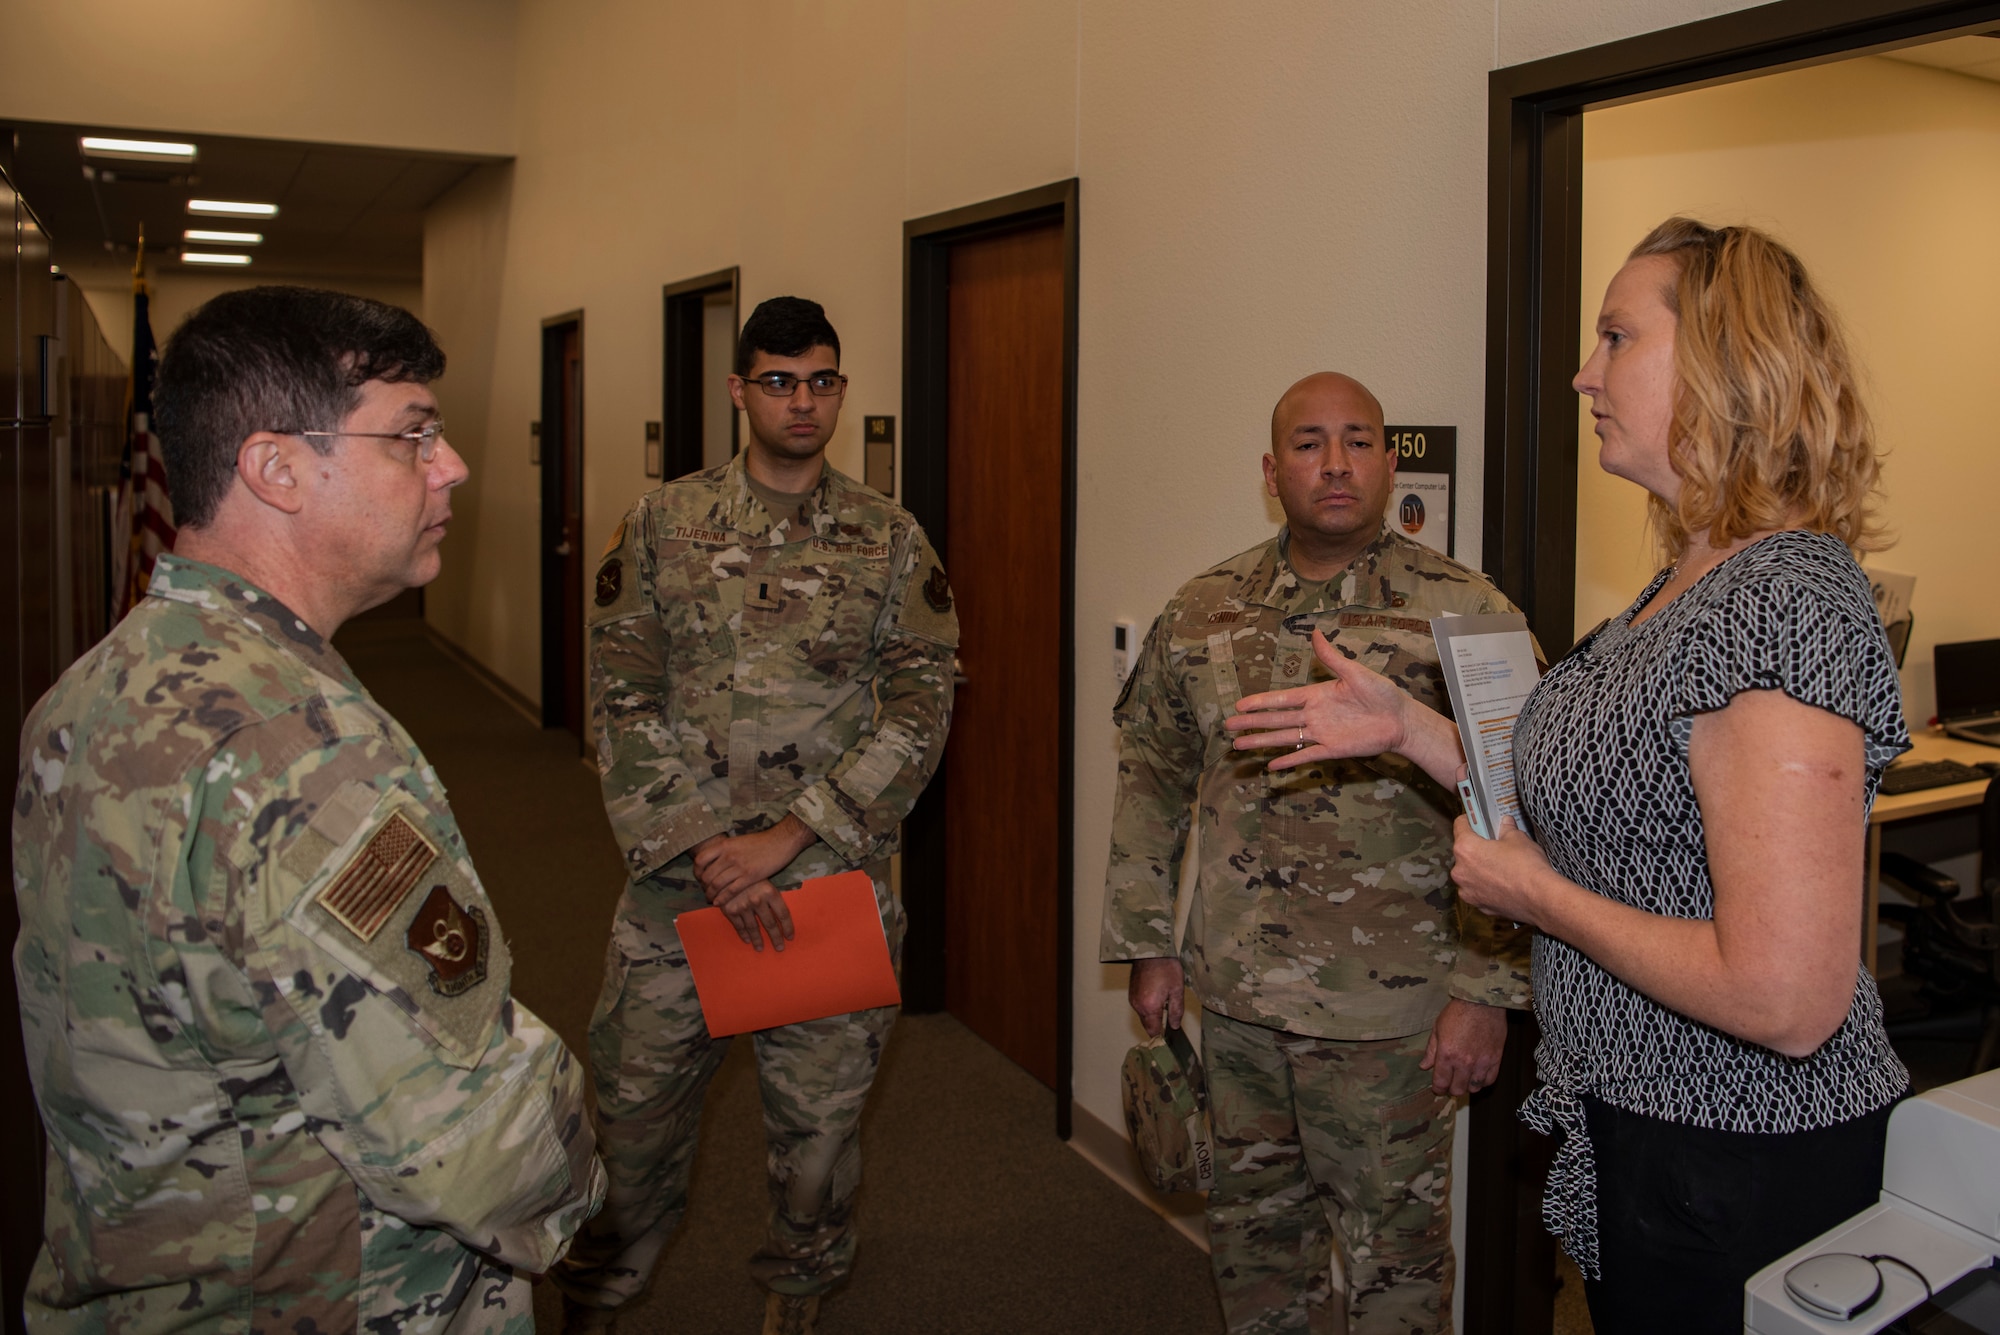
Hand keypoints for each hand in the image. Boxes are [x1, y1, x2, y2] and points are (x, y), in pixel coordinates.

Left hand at [693, 815, 816, 902]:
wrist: (781, 841)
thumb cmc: (762, 841)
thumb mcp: (739, 841)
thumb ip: (726, 850)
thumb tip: (716, 860)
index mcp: (725, 845)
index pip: (700, 860)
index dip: (697, 871)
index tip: (699, 878)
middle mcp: (729, 855)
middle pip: (707, 875)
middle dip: (703, 886)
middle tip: (705, 892)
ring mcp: (739, 866)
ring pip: (716, 885)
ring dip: (711, 895)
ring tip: (711, 899)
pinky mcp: (749, 876)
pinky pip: (730, 891)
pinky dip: (722, 898)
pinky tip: (719, 903)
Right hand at [712, 878, 796, 951]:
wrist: (724, 868)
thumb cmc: (750, 873)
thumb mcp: (764, 880)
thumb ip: (772, 896)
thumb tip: (782, 915)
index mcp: (770, 892)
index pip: (783, 914)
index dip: (787, 927)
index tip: (790, 937)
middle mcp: (758, 901)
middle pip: (770, 924)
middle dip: (775, 938)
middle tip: (779, 948)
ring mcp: (743, 906)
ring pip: (754, 928)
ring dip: (758, 940)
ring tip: (761, 949)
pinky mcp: (730, 909)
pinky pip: (739, 925)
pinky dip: (743, 934)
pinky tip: (747, 941)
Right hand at [1127, 958, 1185, 1037]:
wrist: (1151, 950)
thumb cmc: (1166, 968)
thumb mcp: (1177, 990)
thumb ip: (1176, 1011)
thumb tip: (1175, 1026)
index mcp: (1149, 1007)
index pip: (1154, 1031)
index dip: (1162, 1035)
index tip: (1170, 1034)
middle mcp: (1138, 1006)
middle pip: (1147, 1025)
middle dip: (1158, 1025)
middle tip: (1170, 1017)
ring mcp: (1133, 999)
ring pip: (1143, 1016)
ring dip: (1152, 1015)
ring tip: (1164, 1003)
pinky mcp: (1131, 993)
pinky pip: (1139, 1007)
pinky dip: (1147, 1007)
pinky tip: (1156, 997)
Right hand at [1223, 630, 1412, 771]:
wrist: (1401, 720)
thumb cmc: (1381, 693)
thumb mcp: (1355, 672)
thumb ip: (1332, 657)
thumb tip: (1315, 632)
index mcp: (1316, 695)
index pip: (1282, 699)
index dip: (1261, 702)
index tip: (1240, 705)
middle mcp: (1314, 715)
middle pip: (1277, 720)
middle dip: (1252, 723)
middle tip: (1229, 726)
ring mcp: (1322, 734)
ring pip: (1285, 738)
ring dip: (1262, 742)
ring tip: (1239, 745)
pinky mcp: (1332, 750)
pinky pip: (1306, 755)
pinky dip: (1289, 760)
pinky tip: (1271, 766)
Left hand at [1420, 997, 1507, 1095]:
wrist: (1481, 1002)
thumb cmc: (1457, 1012)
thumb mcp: (1438, 1029)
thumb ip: (1431, 1050)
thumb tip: (1424, 1066)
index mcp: (1447, 1054)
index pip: (1441, 1082)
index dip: (1438, 1089)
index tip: (1438, 1088)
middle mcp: (1464, 1062)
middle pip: (1458, 1089)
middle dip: (1452, 1089)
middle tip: (1450, 1084)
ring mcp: (1481, 1062)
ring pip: (1474, 1088)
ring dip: (1467, 1087)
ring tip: (1464, 1080)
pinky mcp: (1495, 1059)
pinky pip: (1489, 1080)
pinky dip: (1483, 1082)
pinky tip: (1478, 1076)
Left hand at [1449, 815, 1555, 928]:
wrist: (1540, 898)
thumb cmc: (1526, 865)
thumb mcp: (1518, 838)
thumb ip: (1506, 829)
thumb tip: (1506, 822)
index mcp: (1465, 848)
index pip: (1460, 825)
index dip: (1470, 820)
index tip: (1477, 820)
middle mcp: (1460, 871)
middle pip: (1463, 852)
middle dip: (1476, 848)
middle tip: (1494, 845)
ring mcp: (1467, 891)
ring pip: (1469, 874)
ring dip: (1479, 869)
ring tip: (1500, 867)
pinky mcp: (1479, 906)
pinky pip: (1478, 891)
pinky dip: (1487, 887)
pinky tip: (1503, 884)